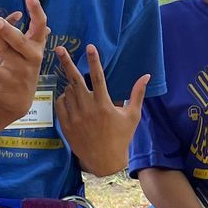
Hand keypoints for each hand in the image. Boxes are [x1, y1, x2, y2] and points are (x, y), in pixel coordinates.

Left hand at [0, 0, 48, 127]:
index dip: (36, 11)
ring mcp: (22, 70)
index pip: (40, 25)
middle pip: (20, 41)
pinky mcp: (10, 82)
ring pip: (7, 53)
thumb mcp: (19, 50)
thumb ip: (7, 35)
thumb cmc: (18, 66)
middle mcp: (33, 57)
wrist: (18, 99)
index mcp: (36, 45)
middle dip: (8, 30)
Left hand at [54, 43, 150, 175]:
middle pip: (75, 80)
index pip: (98, 77)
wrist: (105, 160)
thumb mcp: (133, 116)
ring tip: (78, 89)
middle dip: (68, 63)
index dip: (94, 60)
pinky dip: (64, 98)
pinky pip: (61, 104)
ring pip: (68, 91)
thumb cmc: (121, 137)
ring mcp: (75, 117)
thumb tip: (147, 76)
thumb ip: (138, 94)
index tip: (90, 47)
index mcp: (105, 105)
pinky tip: (70, 98)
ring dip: (71, 85)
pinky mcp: (66, 125)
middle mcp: (88, 109)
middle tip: (61, 49)